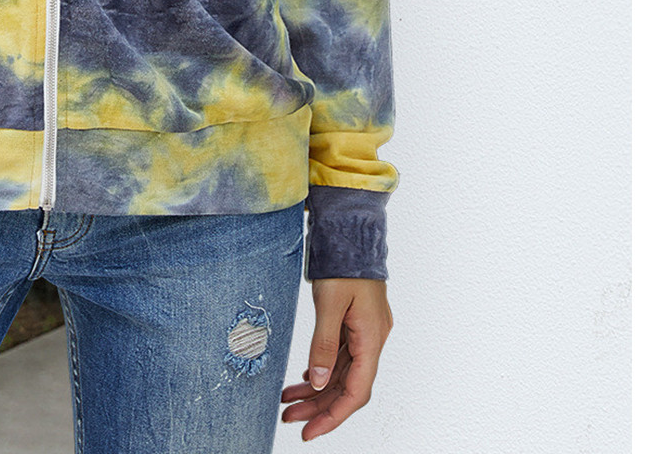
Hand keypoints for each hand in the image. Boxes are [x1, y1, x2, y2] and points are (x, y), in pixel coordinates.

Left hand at [280, 278, 392, 438]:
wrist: (350, 229)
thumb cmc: (343, 262)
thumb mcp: (329, 304)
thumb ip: (324, 345)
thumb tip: (319, 383)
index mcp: (371, 339)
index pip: (356, 392)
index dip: (333, 416)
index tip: (309, 431)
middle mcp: (372, 339)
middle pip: (347, 386)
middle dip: (319, 405)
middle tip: (289, 417)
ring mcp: (365, 331)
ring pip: (342, 371)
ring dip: (318, 388)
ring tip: (288, 400)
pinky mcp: (356, 322)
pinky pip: (341, 355)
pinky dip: (323, 368)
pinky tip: (307, 376)